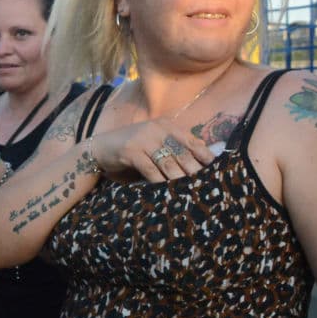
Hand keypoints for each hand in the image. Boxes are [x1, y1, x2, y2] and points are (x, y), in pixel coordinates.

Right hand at [90, 118, 215, 182]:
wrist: (99, 148)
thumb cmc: (132, 148)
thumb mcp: (154, 142)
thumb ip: (174, 147)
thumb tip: (202, 158)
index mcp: (166, 125)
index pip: (192, 141)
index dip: (205, 156)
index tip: (217, 170)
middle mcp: (157, 129)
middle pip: (182, 153)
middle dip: (195, 171)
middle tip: (206, 186)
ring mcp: (143, 140)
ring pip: (168, 163)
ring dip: (180, 179)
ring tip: (190, 192)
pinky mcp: (130, 151)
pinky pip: (150, 169)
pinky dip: (159, 181)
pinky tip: (167, 191)